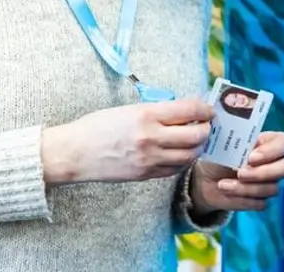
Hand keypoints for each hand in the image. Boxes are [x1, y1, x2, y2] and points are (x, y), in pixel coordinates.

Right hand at [41, 99, 212, 185]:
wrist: (74, 153)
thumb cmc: (98, 126)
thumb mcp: (129, 109)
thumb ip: (158, 110)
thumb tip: (185, 109)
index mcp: (147, 115)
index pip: (190, 110)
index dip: (205, 108)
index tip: (208, 109)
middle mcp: (151, 137)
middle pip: (196, 135)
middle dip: (206, 129)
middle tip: (206, 125)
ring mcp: (149, 159)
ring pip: (189, 155)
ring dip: (198, 147)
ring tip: (196, 140)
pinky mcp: (145, 175)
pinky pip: (174, 170)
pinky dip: (183, 161)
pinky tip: (180, 153)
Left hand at [190, 131, 283, 213]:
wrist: (205, 178)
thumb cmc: (218, 154)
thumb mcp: (223, 142)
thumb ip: (235, 139)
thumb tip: (236, 141)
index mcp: (269, 142)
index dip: (272, 150)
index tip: (250, 157)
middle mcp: (276, 162)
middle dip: (264, 172)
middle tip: (240, 173)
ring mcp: (271, 182)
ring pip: (272, 188)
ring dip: (246, 188)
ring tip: (223, 184)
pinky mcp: (262, 200)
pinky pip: (260, 203)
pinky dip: (241, 199)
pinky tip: (226, 191)